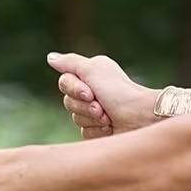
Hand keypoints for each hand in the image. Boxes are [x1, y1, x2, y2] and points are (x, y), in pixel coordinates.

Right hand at [47, 52, 161, 139]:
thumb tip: (50, 57)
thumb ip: (70, 63)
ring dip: (92, 119)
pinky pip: (85, 132)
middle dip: (84, 107)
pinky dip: (98, 130)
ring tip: (109, 118)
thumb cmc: (119, 92)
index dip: (74, 89)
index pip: (64, 83)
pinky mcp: (100, 130)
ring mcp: (96, 112)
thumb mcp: (93, 69)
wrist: (140, 117)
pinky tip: (111, 127)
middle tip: (102, 107)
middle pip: (68, 103)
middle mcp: (93, 93)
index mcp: (91, 76)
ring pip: (76, 119)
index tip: (91, 92)